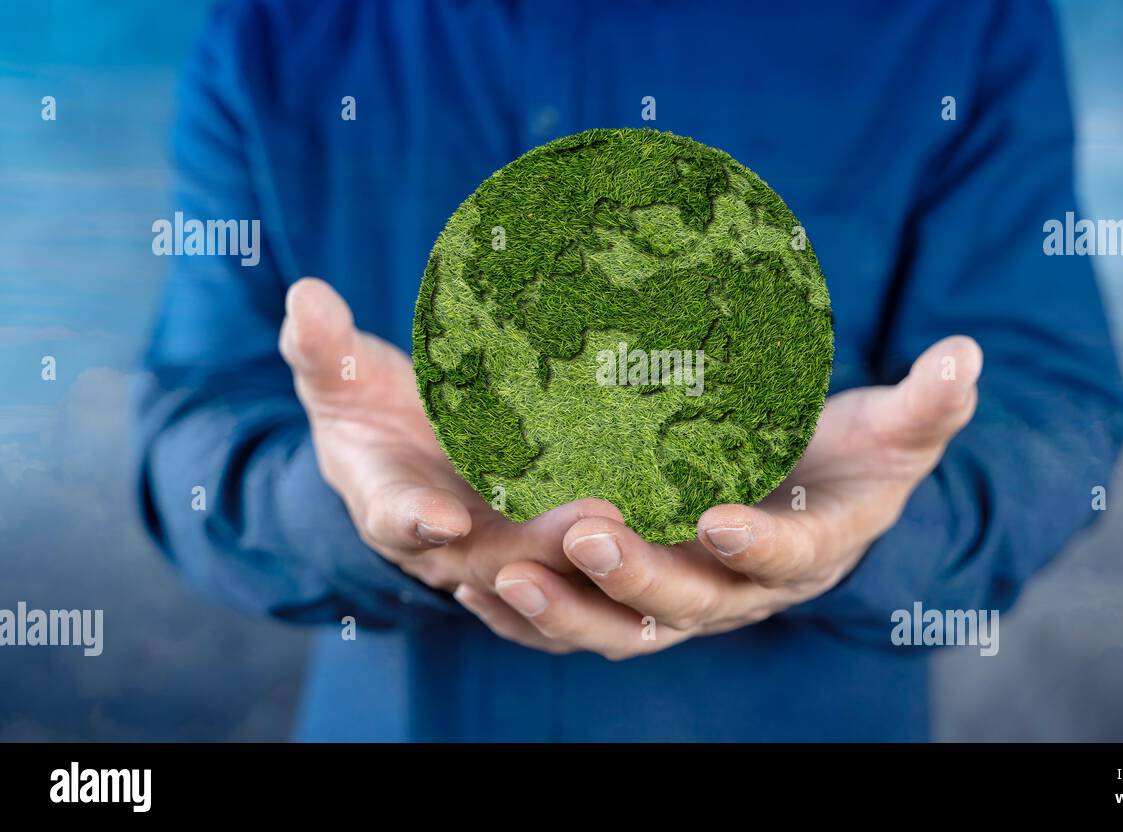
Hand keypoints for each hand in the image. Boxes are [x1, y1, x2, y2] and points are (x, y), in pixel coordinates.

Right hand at [278, 277, 621, 592]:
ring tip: (643, 517)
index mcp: (391, 507)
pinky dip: (621, 549)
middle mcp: (451, 543)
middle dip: (539, 542)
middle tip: (594, 513)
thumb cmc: (368, 409)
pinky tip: (673, 516)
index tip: (437, 518)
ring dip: (593, 554)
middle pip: (493, 556)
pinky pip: (585, 558)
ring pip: (550, 568)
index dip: (413, 520)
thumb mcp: (340, 377)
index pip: (396, 518)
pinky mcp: (548, 541)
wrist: (404, 448)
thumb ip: (323, 347)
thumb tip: (304, 295)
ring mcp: (504, 546)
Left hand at [453, 336, 981, 658]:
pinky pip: (581, 617)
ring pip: (622, 625)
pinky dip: (533, 613)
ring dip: (568, 608)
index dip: (757, 546)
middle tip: (589, 533)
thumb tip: (968, 354)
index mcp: (806, 555)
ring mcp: (682, 599)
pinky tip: (474, 585)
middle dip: (639, 575)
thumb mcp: (892, 430)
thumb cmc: (851, 458)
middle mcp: (738, 593)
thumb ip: (928, 402)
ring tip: (510, 576)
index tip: (720, 516)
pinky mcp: (635, 594)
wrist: (807, 497)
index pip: (783, 560)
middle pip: (688, 602)